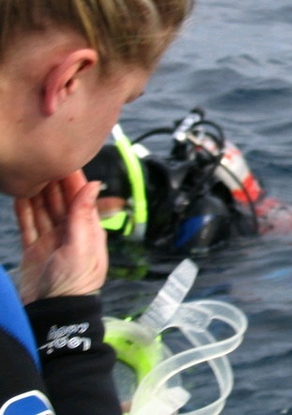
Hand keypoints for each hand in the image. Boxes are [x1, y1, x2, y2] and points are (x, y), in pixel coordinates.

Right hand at [14, 170, 107, 304]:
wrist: (55, 312)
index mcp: (88, 230)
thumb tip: (93, 184)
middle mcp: (71, 233)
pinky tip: (18, 196)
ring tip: (28, 173)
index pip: (80, 199)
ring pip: (42, 211)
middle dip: (52, 183)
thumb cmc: (75, 283)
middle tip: (41, 161)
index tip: (63, 160)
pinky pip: (28, 225)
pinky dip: (24, 211)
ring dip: (37, 194)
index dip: (72, 180)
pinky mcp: (34, 250)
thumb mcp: (81, 246)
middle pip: (60, 202)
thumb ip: (84, 215)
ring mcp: (51, 241)